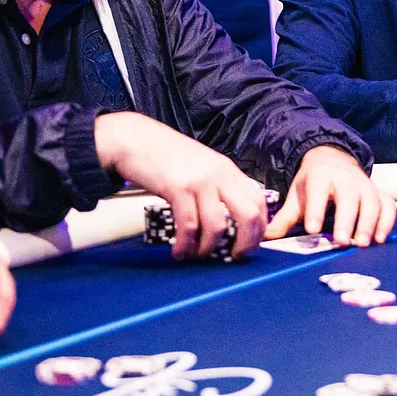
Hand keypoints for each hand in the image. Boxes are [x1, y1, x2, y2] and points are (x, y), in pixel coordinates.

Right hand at [95, 111, 266, 260]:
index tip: (251, 244)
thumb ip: (218, 185)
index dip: (260, 228)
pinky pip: (189, 226)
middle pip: (249, 216)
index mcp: (228, 170)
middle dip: (245, 244)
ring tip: (196, 256)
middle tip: (234, 257)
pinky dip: (185, 245)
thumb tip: (228, 216)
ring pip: (217, 226)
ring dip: (208, 249)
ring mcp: (200, 182)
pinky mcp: (178, 189)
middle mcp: (220, 175)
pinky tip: (180, 251)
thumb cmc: (167, 154)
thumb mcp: (203, 165)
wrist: (136, 139)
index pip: (259, 202)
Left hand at [266, 146, 394, 246]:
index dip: (316, 210)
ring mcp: (364, 185)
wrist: (332, 160)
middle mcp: (345, 178)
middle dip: (346, 220)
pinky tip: (380, 239)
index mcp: (320, 176)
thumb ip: (284, 219)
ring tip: (362, 244)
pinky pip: (387, 205)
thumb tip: (264, 237)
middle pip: (348, 197)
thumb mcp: (297, 197)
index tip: (312, 229)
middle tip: (342, 242)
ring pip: (371, 201)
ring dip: (368, 223)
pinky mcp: (378, 192)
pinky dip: (386, 221)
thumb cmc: (313, 185)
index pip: (318, 192)